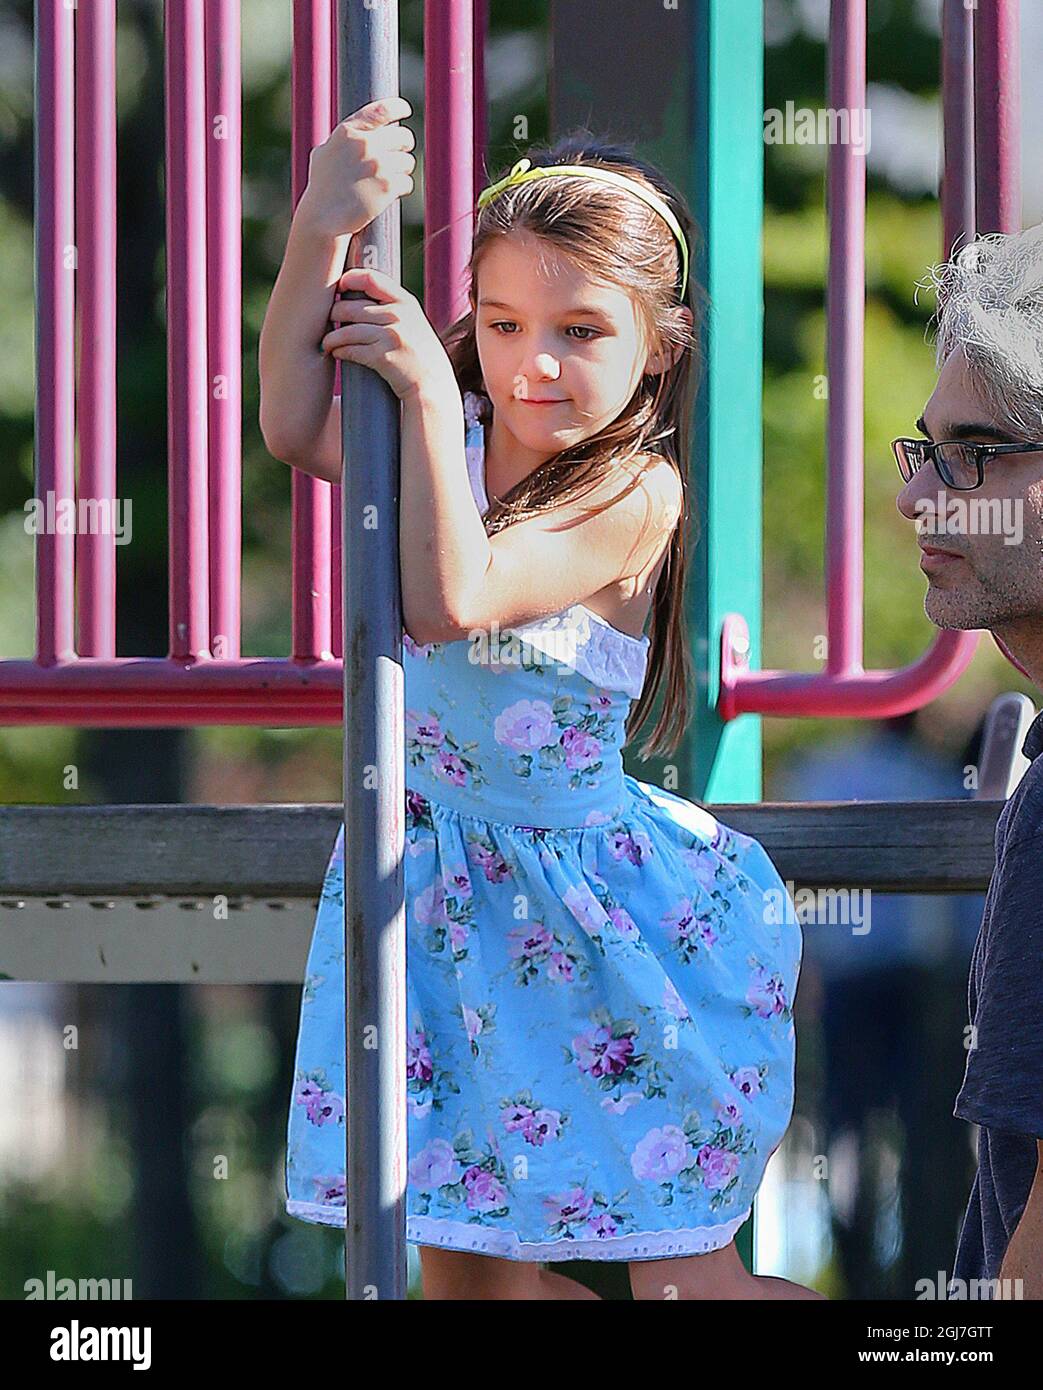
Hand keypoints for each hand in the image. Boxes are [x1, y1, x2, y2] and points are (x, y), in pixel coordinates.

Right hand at [298, 97, 414, 239]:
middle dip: (403, 146)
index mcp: (348, 132)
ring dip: (403, 170)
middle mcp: (365, 145)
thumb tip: (359, 130)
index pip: (382, 110)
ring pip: (408, 162)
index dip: (398, 107)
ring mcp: (378, 166)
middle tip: (399, 155)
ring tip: (390, 178)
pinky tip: (392, 193)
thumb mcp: (324, 154)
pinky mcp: (388, 187)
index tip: (406, 110)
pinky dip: (402, 188)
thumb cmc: (322, 188)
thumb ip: (342, 140)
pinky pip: (408, 182)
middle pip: (403, 137)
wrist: (323, 219)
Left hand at [322, 266, 456, 402]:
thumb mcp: (414, 323)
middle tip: (328, 321)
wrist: (434, 385)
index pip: (370, 278)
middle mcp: (399, 315)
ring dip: (331, 337)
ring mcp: (391, 336)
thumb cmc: (420, 355)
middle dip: (334, 314)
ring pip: (347, 330)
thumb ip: (393, 308)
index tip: (339, 288)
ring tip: (327, 343)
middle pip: (351, 306)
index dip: (349, 280)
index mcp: (406, 302)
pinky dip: (340, 351)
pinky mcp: (383, 357)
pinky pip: (352, 350)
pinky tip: (337, 353)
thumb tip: (359, 298)